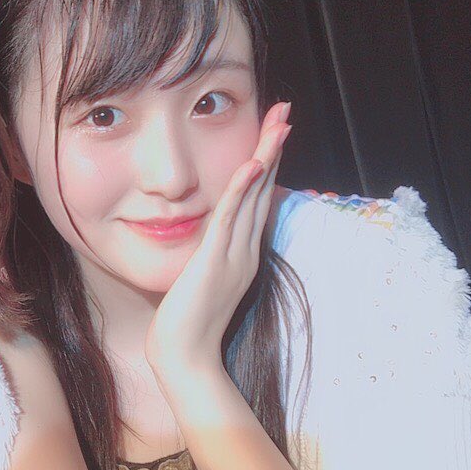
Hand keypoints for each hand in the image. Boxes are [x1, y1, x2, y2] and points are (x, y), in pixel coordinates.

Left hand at [145, 102, 290, 377]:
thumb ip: (209, 256)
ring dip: (266, 157)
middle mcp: (244, 250)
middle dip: (273, 147)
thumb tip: (207, 237)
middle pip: (263, 189)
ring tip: (279, 123)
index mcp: (242, 253)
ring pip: (252, 197)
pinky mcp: (214, 262)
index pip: (257, 199)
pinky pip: (229, 219)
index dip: (266, 163)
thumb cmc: (185, 323)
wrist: (184, 358)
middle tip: (285, 112)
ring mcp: (232, 255)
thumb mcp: (201, 280)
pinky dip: (241, 191)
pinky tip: (251, 165)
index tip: (273, 131)